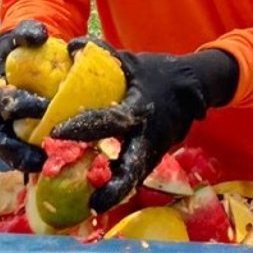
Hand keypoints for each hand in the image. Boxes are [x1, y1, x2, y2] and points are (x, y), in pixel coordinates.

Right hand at [0, 19, 50, 172]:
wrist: (27, 57)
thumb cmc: (25, 48)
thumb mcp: (25, 35)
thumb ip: (29, 32)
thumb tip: (40, 35)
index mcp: (1, 92)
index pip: (6, 105)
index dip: (21, 108)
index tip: (43, 107)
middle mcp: (2, 116)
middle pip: (5, 139)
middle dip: (22, 149)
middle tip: (44, 155)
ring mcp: (12, 130)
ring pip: (13, 154)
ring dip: (27, 164)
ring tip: (46, 171)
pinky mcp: (26, 139)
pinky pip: (27, 156)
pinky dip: (37, 164)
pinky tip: (55, 171)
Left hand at [53, 44, 237, 211]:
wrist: (195, 86)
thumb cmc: (157, 73)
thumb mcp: (131, 61)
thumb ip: (101, 53)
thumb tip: (71, 46)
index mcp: (141, 109)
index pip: (110, 121)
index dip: (84, 127)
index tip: (56, 133)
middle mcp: (150, 134)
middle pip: (134, 166)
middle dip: (116, 186)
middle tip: (94, 202)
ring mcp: (156, 149)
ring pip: (137, 176)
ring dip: (118, 191)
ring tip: (96, 206)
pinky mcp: (156, 157)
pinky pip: (137, 174)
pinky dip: (121, 184)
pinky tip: (101, 196)